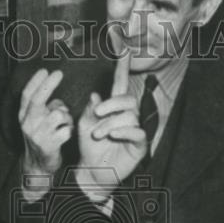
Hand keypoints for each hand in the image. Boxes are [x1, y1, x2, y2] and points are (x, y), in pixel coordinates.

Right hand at [19, 68, 72, 180]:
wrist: (38, 165)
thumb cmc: (41, 138)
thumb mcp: (36, 121)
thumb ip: (44, 108)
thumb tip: (57, 98)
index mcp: (23, 116)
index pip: (27, 95)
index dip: (35, 82)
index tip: (45, 70)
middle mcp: (28, 124)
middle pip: (37, 100)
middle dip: (48, 85)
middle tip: (58, 73)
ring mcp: (38, 135)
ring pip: (58, 115)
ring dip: (66, 117)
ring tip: (65, 124)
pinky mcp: (49, 146)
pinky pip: (66, 130)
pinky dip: (70, 130)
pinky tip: (67, 135)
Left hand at [76, 51, 147, 198]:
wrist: (92, 171)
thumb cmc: (88, 148)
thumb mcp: (84, 126)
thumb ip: (90, 110)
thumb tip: (96, 96)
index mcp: (113, 108)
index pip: (120, 84)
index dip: (122, 69)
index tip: (124, 51)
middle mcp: (127, 116)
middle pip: (128, 99)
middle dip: (112, 104)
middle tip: (97, 113)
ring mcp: (135, 129)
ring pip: (129, 116)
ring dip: (110, 124)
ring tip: (97, 135)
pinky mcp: (139, 145)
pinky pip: (137, 132)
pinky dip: (124, 131)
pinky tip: (113, 135)